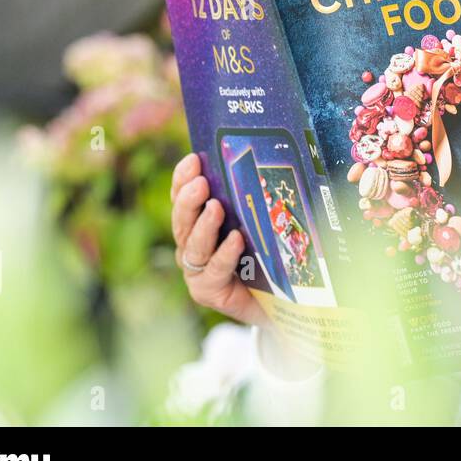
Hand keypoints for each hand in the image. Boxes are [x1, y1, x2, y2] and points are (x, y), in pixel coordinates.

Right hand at [170, 152, 268, 329]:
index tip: (193, 159)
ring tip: (215, 207)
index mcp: (196, 224)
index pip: (182, 198)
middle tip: (200, 182)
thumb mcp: (257, 222)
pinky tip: (235, 240)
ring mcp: (196, 270)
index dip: (183, 179)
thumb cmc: (266, 255)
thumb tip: (261, 160)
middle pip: (182, 220)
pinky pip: (215, 270)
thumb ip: (250, 199)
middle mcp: (191, 246)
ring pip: (193, 245)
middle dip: (188, 199)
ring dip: (204, 225)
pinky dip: (224, 254)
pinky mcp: (208, 291)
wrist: (278, 300)